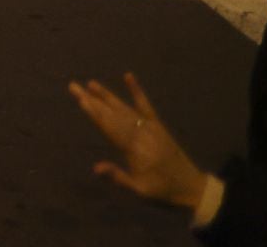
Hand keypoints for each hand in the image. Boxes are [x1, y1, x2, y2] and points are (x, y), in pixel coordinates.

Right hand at [67, 74, 208, 208]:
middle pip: (112, 114)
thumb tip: (95, 167)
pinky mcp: (158, 125)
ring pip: (124, 108)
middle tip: (74, 86)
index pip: (109, 127)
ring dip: (107, 95)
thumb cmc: (162, 189)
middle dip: (92, 100)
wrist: (192, 186)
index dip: (94, 113)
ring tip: (91, 83)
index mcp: (134, 149)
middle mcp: (141, 133)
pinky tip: (128, 76)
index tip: (81, 99)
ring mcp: (150, 127)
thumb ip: (118, 177)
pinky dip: (137, 91)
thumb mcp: (140, 189)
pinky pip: (146, 105)